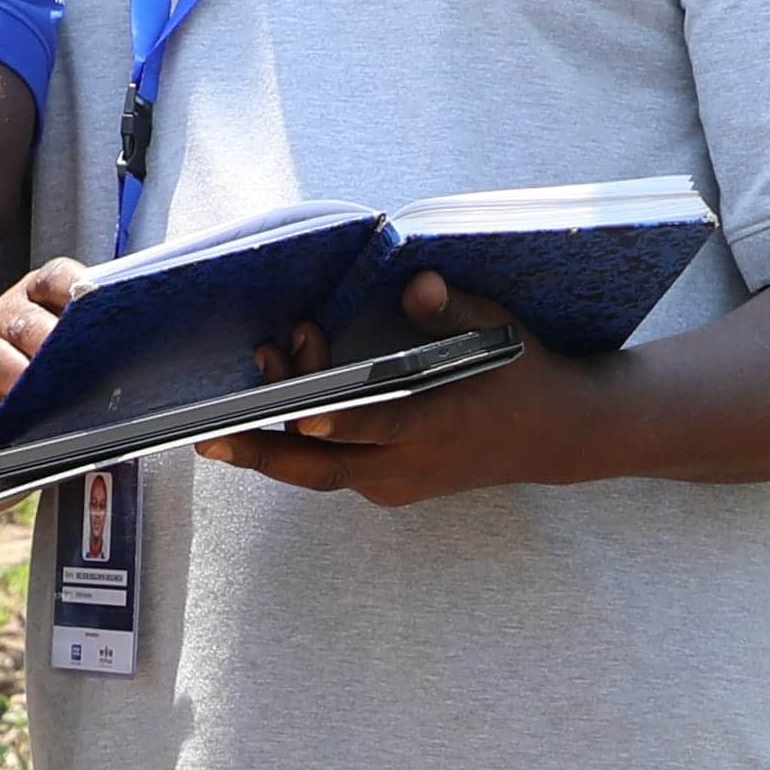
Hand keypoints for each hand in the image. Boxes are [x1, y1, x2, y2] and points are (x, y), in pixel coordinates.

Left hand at [208, 271, 595, 505]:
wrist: (559, 437)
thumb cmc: (523, 374)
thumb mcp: (500, 333)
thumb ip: (452, 309)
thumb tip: (416, 282)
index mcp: (442, 425)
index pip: (383, 426)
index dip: (342, 421)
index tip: (304, 415)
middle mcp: (411, 465)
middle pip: (324, 470)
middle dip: (264, 455)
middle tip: (210, 438)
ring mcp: (397, 482)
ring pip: (320, 472)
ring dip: (274, 441)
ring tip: (237, 397)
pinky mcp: (390, 487)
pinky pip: (332, 469)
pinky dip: (299, 445)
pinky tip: (272, 408)